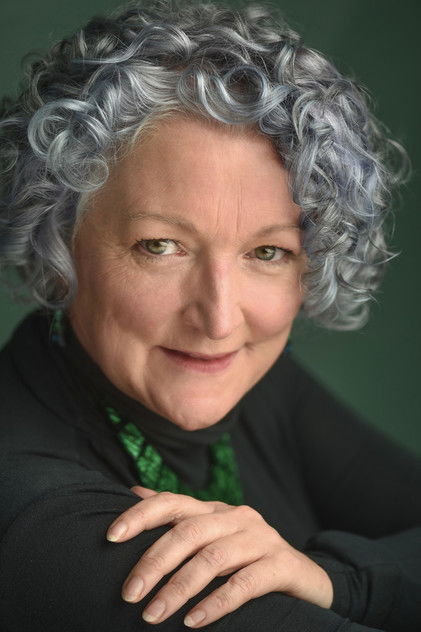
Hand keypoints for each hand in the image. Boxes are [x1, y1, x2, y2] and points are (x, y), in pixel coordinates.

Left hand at [106, 486, 332, 626]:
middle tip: (129, 594)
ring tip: (152, 615)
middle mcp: (237, 517)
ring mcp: (261, 539)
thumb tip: (135, 493)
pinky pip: (245, 584)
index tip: (111, 536)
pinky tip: (193, 621)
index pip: (173, 502)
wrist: (307, 580)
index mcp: (215, 510)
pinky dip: (216, 603)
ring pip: (213, 558)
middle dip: (154, 562)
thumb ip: (178, 518)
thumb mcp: (213, 536)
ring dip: (179, 588)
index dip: (141, 515)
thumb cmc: (248, 561)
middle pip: (189, 531)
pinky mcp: (281, 565)